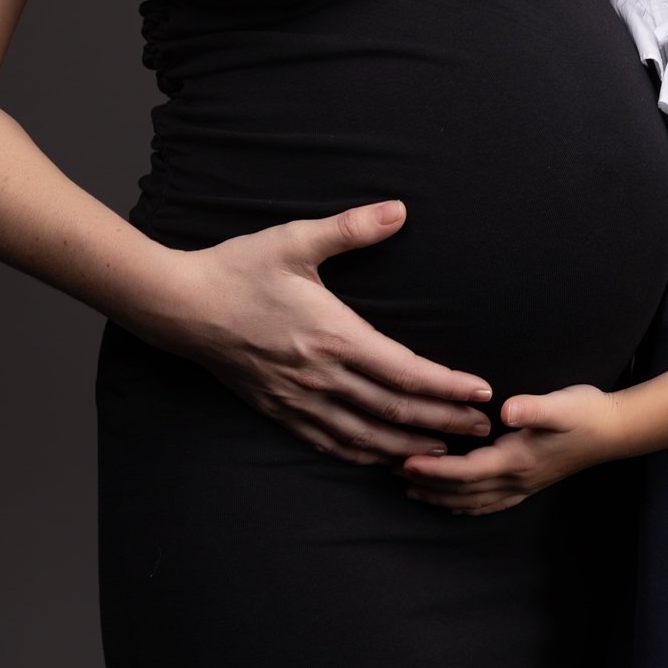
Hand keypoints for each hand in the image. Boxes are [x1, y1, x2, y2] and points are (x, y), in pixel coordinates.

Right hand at [159, 200, 495, 464]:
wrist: (182, 305)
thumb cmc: (240, 268)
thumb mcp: (296, 239)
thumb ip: (351, 228)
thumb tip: (399, 209)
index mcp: (334, 335)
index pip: (405, 371)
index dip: (448, 387)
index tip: (482, 393)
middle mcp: (321, 375)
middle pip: (394, 411)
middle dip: (444, 423)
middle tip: (484, 431)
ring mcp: (299, 399)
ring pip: (365, 436)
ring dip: (410, 446)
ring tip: (447, 452)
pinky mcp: (279, 410)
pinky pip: (329, 443)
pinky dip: (363, 456)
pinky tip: (383, 459)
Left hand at [401, 383, 620, 514]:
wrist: (613, 430)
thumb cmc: (585, 411)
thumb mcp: (561, 403)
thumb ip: (533, 407)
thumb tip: (508, 410)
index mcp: (517, 459)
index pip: (466, 470)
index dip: (434, 469)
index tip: (405, 461)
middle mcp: (516, 479)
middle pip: (462, 491)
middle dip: (426, 483)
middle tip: (391, 472)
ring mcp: (522, 485)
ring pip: (471, 500)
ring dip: (439, 496)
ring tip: (410, 488)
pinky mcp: (527, 483)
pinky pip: (487, 502)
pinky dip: (463, 504)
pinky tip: (451, 501)